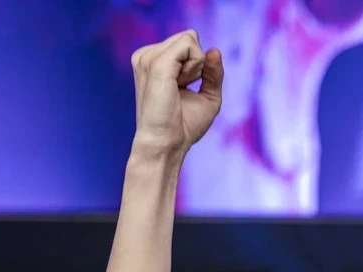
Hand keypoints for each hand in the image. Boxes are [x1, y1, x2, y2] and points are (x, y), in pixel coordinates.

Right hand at [129, 29, 223, 157]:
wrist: (167, 144)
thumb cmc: (184, 127)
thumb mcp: (208, 96)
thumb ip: (213, 73)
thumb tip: (215, 50)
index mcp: (154, 61)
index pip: (187, 42)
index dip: (197, 66)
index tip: (184, 88)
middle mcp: (147, 56)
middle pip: (189, 37)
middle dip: (197, 64)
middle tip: (182, 90)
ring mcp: (148, 57)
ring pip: (189, 40)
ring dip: (195, 67)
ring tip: (179, 90)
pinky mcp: (156, 62)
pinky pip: (189, 45)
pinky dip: (195, 67)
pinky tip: (181, 85)